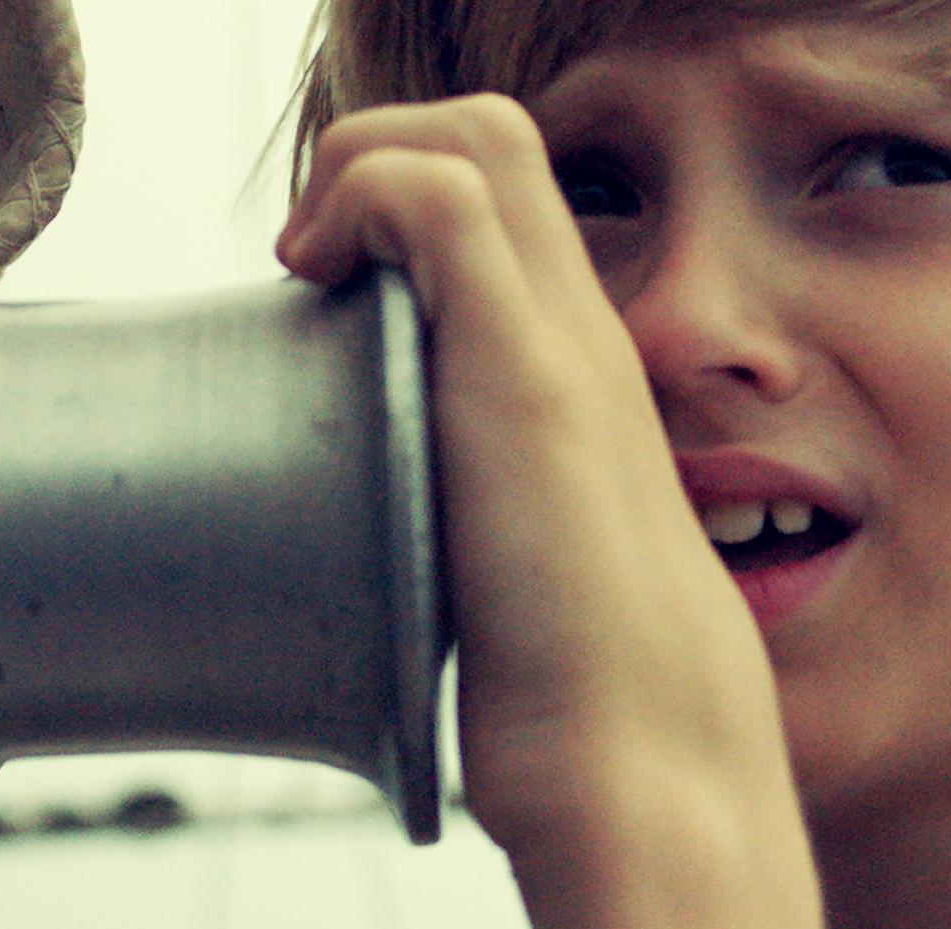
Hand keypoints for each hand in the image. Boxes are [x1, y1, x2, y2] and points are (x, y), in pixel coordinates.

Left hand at [280, 95, 842, 928]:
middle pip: (489, 139)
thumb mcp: (507, 588)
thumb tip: (385, 575)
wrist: (643, 766)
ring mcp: (559, 347)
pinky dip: (361, 198)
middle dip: (374, 154)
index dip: (400, 192)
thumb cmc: (575, 701)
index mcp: (572, 373)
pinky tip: (313, 282)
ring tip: (307, 267)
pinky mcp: (527, 379)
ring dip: (359, 166)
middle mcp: (576, 336)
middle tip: (308, 263)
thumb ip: (467, 543)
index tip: (323, 285)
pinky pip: (442, 200)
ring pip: (472, 143)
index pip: (502, 198)